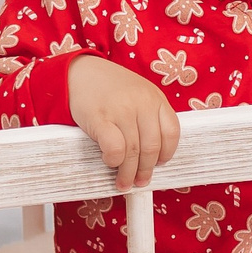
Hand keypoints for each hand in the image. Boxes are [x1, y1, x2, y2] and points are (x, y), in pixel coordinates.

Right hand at [67, 56, 181, 189]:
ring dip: (129, 173)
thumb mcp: (138, 94)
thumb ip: (149, 116)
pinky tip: (109, 162)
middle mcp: (142, 103)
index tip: (159, 163)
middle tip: (140, 181)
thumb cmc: (109, 87)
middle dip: (146, 170)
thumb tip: (153, 154)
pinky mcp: (100, 118)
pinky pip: (115, 149)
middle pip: (152, 147)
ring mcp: (122, 110)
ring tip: (124, 182)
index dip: (167, 153)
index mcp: (155, 97)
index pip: (172, 131)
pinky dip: (114, 161)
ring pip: (134, 152)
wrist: (79, 71)